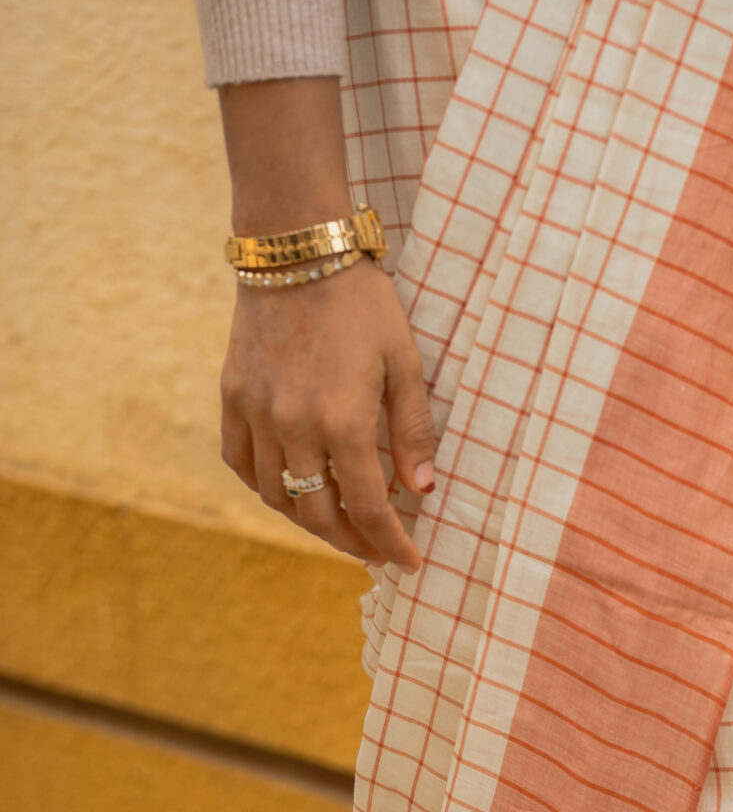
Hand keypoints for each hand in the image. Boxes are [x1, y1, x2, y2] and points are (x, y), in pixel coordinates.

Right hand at [219, 261, 434, 571]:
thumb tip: (421, 491)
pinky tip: (289, 489)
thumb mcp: (404, 363)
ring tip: (338, 524)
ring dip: (308, 520)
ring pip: (275, 495)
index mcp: (343, 421)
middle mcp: (293, 425)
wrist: (296, 250)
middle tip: (376, 548)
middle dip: (352, 542)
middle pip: (317, 514)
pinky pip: (240, 462)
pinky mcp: (232, 396)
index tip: (408, 561)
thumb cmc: (362, 302)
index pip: (369, 509)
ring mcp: (256, 412)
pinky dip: (265, 486)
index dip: (391, 543)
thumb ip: (412, 432)